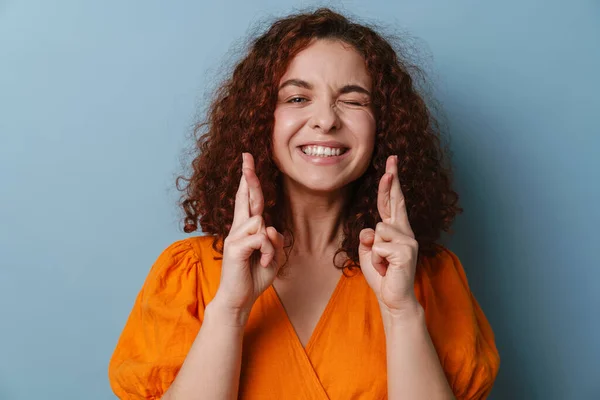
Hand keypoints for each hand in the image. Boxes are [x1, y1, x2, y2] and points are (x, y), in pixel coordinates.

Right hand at [213, 153, 284, 323]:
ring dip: (270, 245)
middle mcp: (238, 229)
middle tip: (247, 155)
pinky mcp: (234, 247)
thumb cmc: (254, 276)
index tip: (247, 161)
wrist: (239, 299)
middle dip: (249, 176)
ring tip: (264, 260)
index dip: (249, 180)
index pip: (249, 200)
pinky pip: (260, 238)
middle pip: (246, 197)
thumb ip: (274, 239)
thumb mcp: (273, 256)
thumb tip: (269, 227)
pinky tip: (261, 263)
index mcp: (247, 229)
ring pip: (261, 223)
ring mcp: (234, 237)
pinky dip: (267, 252)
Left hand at [358, 155, 420, 314]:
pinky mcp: (407, 251)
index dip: (390, 184)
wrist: (394, 298)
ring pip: (377, 230)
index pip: (392, 202)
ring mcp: (408, 240)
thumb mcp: (369, 253)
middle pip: (396, 200)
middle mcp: (405, 231)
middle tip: (392, 157)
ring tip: (383, 264)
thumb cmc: (382, 275)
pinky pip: (379, 246)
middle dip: (392, 179)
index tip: (391, 165)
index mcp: (396, 230)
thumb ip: (368, 238)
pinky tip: (387, 269)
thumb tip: (371, 230)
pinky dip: (377, 260)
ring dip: (374, 251)